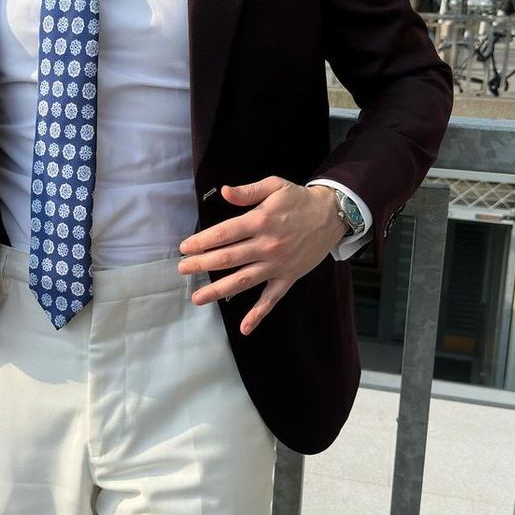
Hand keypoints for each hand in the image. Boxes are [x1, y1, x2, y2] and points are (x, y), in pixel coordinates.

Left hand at [178, 179, 345, 335]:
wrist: (332, 216)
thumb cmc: (299, 200)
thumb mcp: (274, 186)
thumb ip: (248, 192)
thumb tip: (224, 191)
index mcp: (260, 221)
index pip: (223, 234)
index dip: (201, 242)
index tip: (184, 248)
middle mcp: (266, 245)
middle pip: (227, 258)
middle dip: (201, 265)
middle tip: (182, 270)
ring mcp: (277, 264)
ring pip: (243, 280)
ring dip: (218, 290)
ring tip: (197, 298)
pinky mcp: (288, 277)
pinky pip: (272, 299)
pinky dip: (258, 314)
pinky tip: (244, 327)